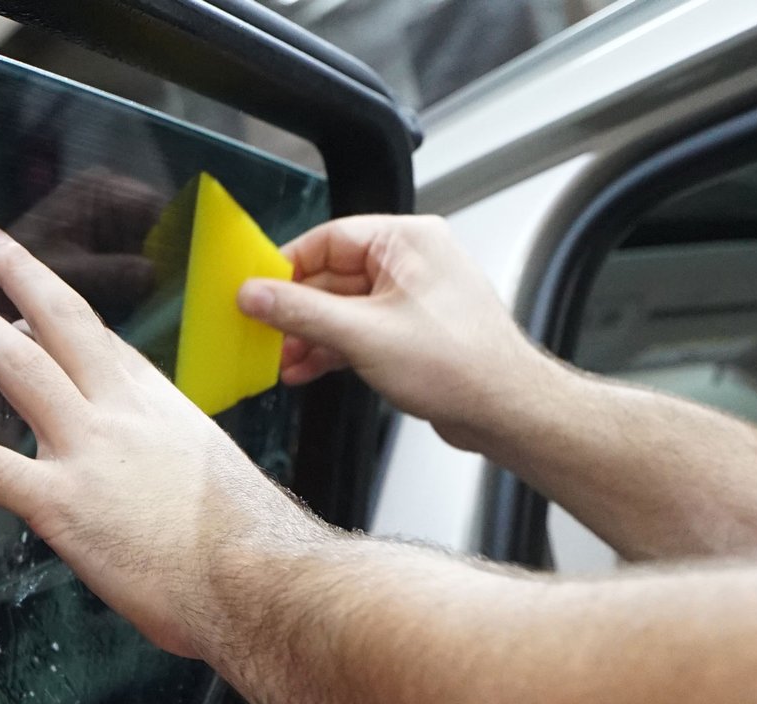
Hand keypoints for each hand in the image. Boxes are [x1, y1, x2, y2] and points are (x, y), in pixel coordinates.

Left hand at [0, 227, 332, 661]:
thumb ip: (177, 467)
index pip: (105, 346)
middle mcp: (122, 413)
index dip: (64, 317)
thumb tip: (162, 484)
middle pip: (63, 323)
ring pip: (19, 367)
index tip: (33, 303)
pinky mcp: (60, 503)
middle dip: (20, 278)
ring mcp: (88, 451)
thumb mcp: (217, 479)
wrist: (264, 579)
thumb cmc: (255, 546)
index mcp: (163, 407)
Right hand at [237, 215, 565, 447]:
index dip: (284, 266)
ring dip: (308, 335)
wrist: (504, 410)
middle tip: (260, 331)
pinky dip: (329, 348)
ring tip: (280, 360)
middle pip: (330, 275)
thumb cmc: (462, 364)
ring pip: (340, 308)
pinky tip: (305, 369)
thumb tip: (254, 295)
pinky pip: (356, 330)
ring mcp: (409, 299)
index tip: (252, 289)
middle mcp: (410, 263)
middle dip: (293, 310)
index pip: (327, 239)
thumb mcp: (363, 334)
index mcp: (407, 242)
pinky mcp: (407, 331)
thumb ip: (301, 312)